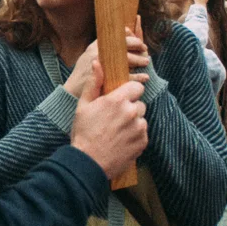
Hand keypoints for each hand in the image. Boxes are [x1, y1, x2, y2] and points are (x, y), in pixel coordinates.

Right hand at [61, 29, 150, 97]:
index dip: (132, 39)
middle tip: (145, 52)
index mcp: (95, 47)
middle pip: (124, 48)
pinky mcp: (109, 81)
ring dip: (139, 61)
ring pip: (128, 61)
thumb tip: (116, 36)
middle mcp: (100, 55)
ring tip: (146, 62)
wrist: (71, 95)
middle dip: (137, 49)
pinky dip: (138, 77)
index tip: (140, 43)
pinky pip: (128, 78)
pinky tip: (145, 77)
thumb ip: (100, 46)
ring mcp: (104, 68)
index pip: (117, 38)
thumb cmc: (81, 75)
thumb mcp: (87, 55)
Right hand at [70, 62, 147, 180]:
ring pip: (141, 119)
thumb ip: (94, 83)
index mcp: (117, 100)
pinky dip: (135, 136)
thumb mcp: (83, 105)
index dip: (129, 92)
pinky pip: (143, 134)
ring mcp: (139, 128)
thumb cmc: (83, 133)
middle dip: (130, 109)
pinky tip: (121, 141)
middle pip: (139, 104)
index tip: (121, 99)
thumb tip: (98, 63)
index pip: (137, 87)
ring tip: (117, 132)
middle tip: (114, 119)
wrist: (88, 162)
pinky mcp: (143, 142)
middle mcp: (131, 112)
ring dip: (133, 123)